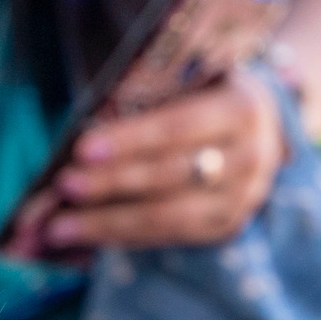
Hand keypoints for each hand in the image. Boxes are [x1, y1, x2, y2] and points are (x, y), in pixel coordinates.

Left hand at [40, 69, 286, 250]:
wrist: (262, 122)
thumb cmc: (203, 93)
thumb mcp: (187, 82)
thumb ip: (145, 102)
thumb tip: (78, 145)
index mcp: (240, 108)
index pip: (177, 127)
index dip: (130, 140)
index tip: (81, 150)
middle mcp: (250, 156)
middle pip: (169, 176)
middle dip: (110, 184)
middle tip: (62, 188)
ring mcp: (243, 197)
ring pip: (168, 216)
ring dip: (107, 223)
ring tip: (58, 229)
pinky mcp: (228, 225)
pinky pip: (171, 236)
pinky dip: (125, 237)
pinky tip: (88, 237)